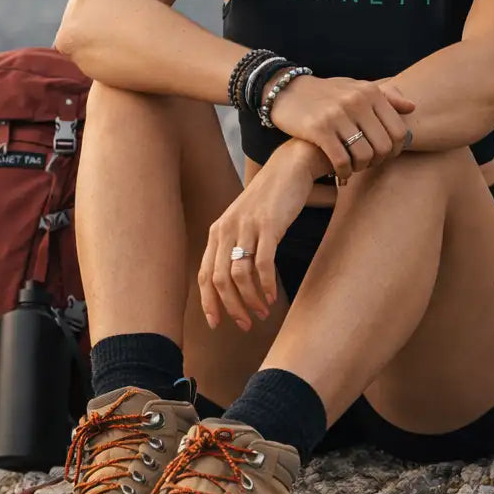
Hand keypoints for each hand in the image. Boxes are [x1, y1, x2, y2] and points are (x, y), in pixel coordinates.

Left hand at [199, 140, 316, 331]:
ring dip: (250, 301)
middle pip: (219, 280)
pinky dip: (267, 285)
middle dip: (231, 308)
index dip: (208, 302)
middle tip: (245, 325)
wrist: (289, 168)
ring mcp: (247, 226)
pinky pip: (263, 264)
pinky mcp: (269, 225)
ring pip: (239, 275)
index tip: (217, 324)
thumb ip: (234, 246)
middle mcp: (226, 229)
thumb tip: (232, 284)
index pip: (204, 274)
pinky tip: (273, 297)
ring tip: (262, 313)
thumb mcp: (243, 222)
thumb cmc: (268, 200)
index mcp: (217, 231)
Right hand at [266, 73, 414, 179]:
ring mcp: (337, 115)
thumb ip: (385, 96)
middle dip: (378, 161)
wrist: (286, 90)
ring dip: (361, 168)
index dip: (396, 150)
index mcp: (370, 92)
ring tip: (354, 167)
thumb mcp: (355, 88)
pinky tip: (340, 173)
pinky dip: (344, 172)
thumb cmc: (326, 93)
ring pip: (364, 155)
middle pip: (384, 146)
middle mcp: (356, 101)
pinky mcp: (319, 129)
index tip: (385, 156)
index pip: (399, 130)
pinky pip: (341, 160)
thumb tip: (412, 107)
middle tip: (368, 164)